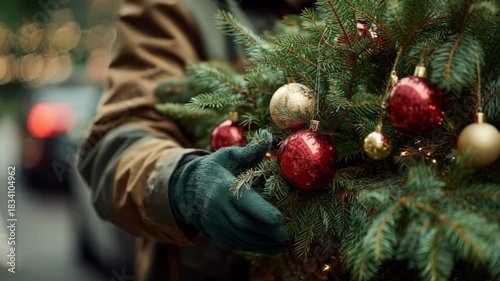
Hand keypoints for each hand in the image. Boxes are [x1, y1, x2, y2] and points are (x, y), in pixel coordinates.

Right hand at [169, 131, 287, 254]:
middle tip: (287, 235)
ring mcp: (215, 225)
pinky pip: (237, 245)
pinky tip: (271, 247)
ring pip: (241, 239)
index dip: (262, 213)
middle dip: (267, 232)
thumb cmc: (214, 169)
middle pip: (244, 225)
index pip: (243, 203)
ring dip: (263, 244)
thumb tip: (268, 136)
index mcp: (222, 187)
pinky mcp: (216, 236)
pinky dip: (255, 248)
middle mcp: (217, 209)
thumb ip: (250, 151)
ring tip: (283, 244)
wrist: (186, 189)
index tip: (280, 220)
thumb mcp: (228, 156)